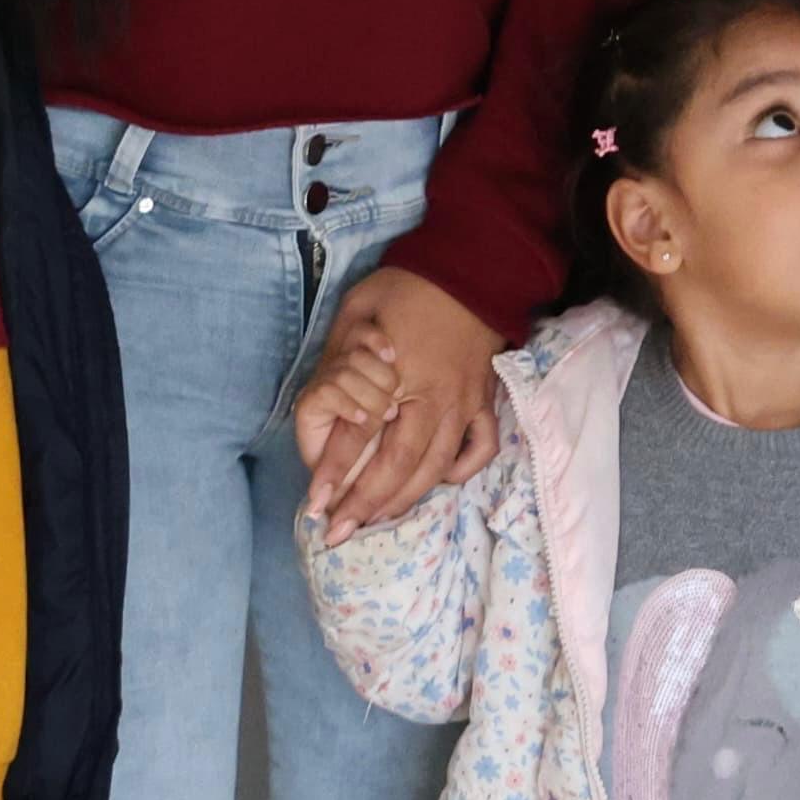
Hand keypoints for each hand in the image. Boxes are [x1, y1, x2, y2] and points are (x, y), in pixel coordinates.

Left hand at [295, 269, 504, 544]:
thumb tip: (324, 408)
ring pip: (436, 467)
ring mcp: (465, 402)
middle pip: (399, 464)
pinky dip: (460, 472)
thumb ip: (339, 363)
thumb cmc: (405, 288)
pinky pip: (479, 448)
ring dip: (404, 499)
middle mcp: (435, 397)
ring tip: (374, 520)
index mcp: (399, 374)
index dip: (334, 471)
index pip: (359, 434)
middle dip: (365, 503)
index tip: (314, 504)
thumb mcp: (356, 314)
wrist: (470, 267)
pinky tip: (436, 484)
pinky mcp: (485, 400)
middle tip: (337, 532)